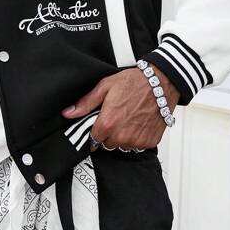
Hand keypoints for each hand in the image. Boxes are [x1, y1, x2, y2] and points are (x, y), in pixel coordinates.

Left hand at [61, 64, 180, 149]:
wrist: (161, 82)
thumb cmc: (134, 82)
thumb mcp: (105, 87)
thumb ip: (86, 103)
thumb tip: (68, 113)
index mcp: (108, 123)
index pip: (93, 140)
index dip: (96, 132)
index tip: (100, 125)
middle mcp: (122, 136)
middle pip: (108, 144)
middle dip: (109, 134)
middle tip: (117, 118)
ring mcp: (137, 140)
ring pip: (123, 146)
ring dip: (123, 137)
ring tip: (129, 119)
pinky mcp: (150, 142)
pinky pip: (138, 146)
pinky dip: (137, 137)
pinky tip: (139, 122)